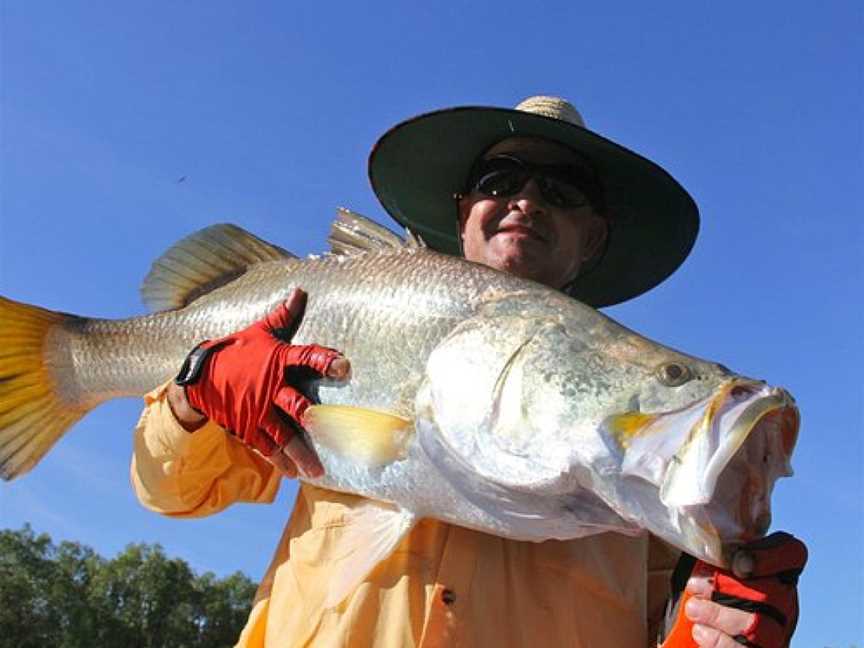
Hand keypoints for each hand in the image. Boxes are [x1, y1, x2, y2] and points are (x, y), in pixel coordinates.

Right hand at [182, 288, 348, 477]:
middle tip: (332, 433)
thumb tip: (301, 290)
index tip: (343, 366)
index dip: (324, 360)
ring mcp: (257, 411)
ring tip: (316, 471)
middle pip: (296, 406)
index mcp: (277, 361)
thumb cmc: (235, 351)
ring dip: (300, 454)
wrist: (198, 377)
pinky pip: (265, 447)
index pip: (305, 358)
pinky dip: (278, 461)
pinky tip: (293, 473)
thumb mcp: (258, 331)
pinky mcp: (246, 427)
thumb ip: (283, 316)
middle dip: (313, 420)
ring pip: (282, 435)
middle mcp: (270, 388)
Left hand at [680, 532, 806, 646]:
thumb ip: (716, 552)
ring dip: (717, 614)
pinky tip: (701, 632)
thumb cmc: (711, 596)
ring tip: (693, 609)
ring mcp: (778, 632)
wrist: (715, 635)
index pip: (793, 552)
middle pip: (771, 591)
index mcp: (777, 574)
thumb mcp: (715, 569)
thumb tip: (691, 521)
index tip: (737, 562)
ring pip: (757, 622)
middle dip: (724, 588)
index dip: (770, 554)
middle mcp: (785, 603)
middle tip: (694, 586)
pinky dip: (718, 640)